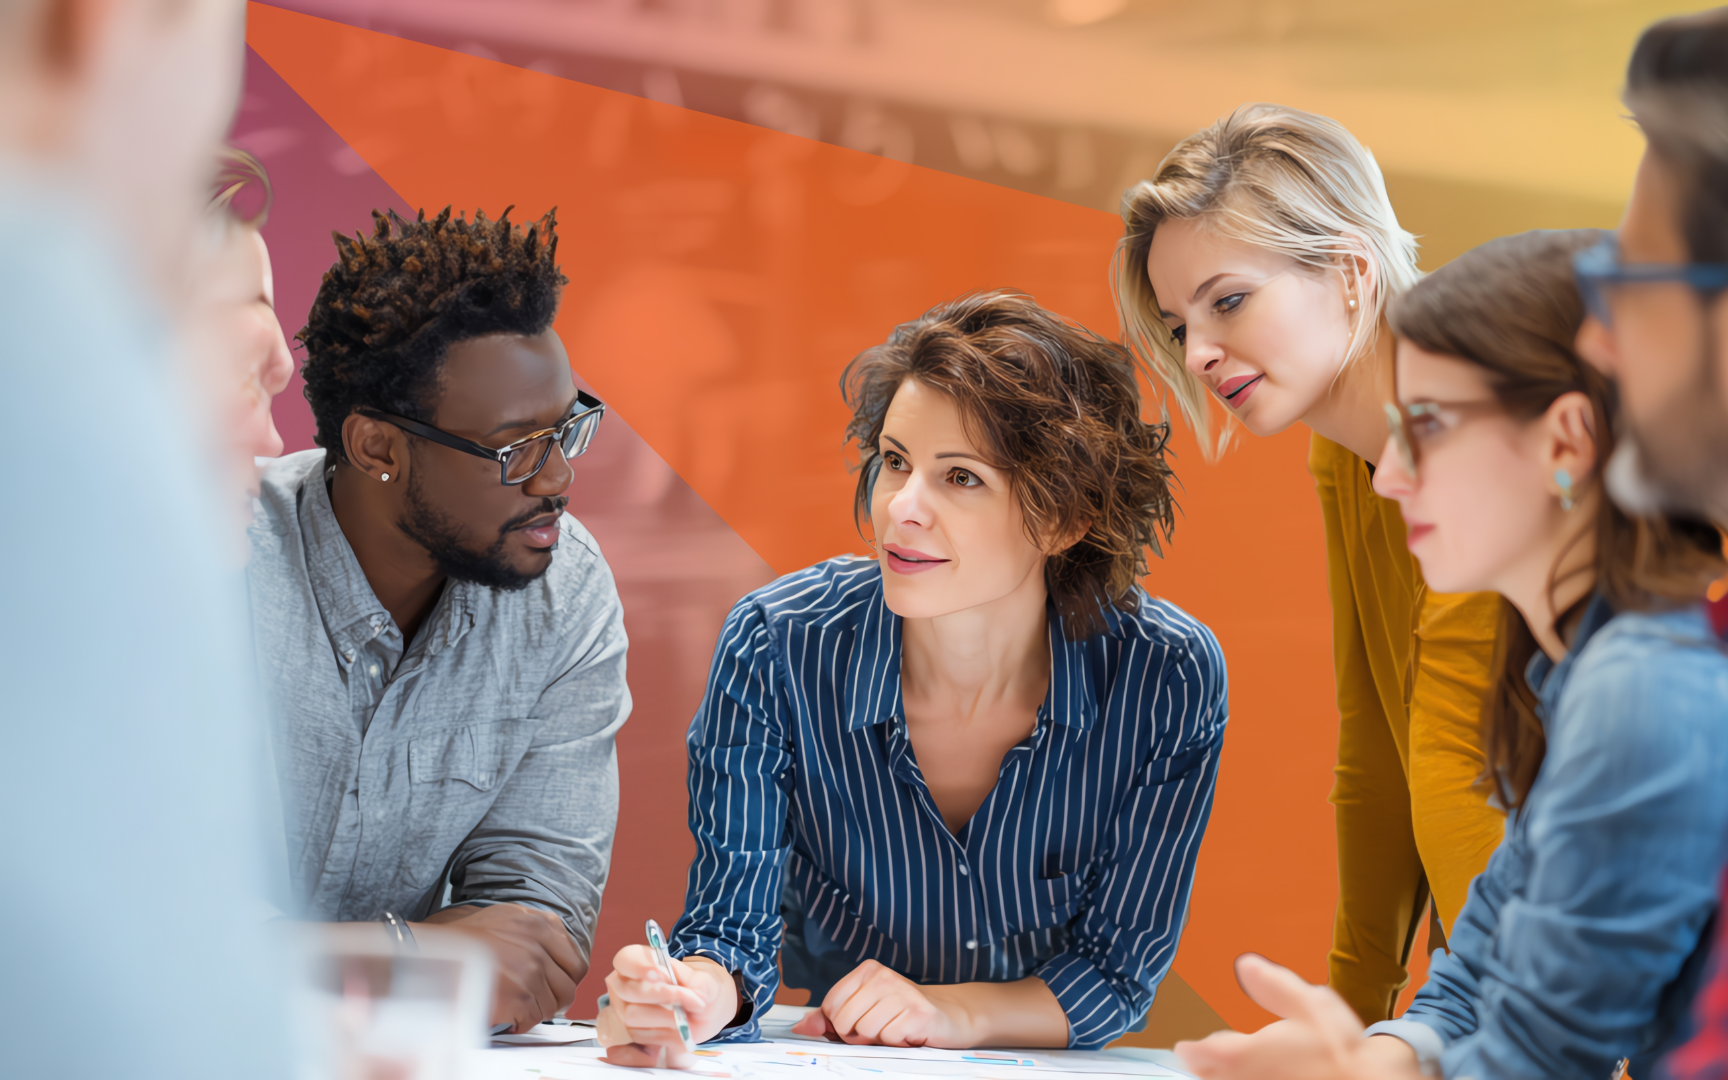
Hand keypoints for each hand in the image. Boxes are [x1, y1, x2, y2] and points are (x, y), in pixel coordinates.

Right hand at [418, 903, 584, 1033]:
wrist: (435, 954)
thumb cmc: (467, 937)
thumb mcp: (509, 916)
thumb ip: (538, 931)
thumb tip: (559, 955)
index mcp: (542, 925)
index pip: (576, 961)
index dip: (567, 978)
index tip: (557, 985)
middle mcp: (540, 947)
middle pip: (568, 987)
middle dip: (556, 998)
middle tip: (538, 1001)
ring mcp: (531, 972)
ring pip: (552, 1005)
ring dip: (537, 1010)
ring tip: (517, 1006)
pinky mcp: (519, 996)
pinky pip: (534, 1018)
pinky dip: (522, 1022)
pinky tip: (508, 1014)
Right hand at [597, 949, 737, 1068]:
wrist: (705, 1012)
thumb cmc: (700, 988)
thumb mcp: (703, 980)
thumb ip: (686, 978)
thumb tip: (669, 980)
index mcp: (637, 962)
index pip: (626, 959)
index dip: (639, 966)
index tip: (660, 974)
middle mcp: (624, 985)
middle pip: (628, 991)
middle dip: (658, 994)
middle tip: (683, 996)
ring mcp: (624, 1010)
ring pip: (632, 1015)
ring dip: (663, 1016)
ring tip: (684, 1015)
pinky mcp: (630, 1032)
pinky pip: (640, 1035)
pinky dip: (662, 1032)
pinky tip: (676, 1027)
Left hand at [790, 960, 969, 1047]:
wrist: (949, 1016)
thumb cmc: (902, 1014)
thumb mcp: (863, 1011)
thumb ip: (829, 1019)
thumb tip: (800, 1027)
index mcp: (867, 971)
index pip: (830, 1005)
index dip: (840, 1024)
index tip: (860, 1022)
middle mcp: (883, 976)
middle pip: (843, 1020)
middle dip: (857, 1035)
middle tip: (880, 1029)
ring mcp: (901, 992)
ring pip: (864, 1032)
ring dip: (878, 1041)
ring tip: (895, 1031)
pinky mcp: (917, 1012)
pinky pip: (887, 1039)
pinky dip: (896, 1044)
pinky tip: (908, 1034)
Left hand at [1174, 955, 1422, 1079]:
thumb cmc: (1339, 1047)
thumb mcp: (1307, 1002)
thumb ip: (1272, 985)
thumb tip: (1245, 964)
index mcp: (1248, 1054)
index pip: (1208, 1054)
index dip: (1193, 1051)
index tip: (1184, 1048)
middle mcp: (1251, 1078)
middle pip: (1214, 1078)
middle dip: (1202, 1069)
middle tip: (1193, 1062)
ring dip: (1219, 1078)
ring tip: (1213, 1072)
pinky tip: (1252, 1076)